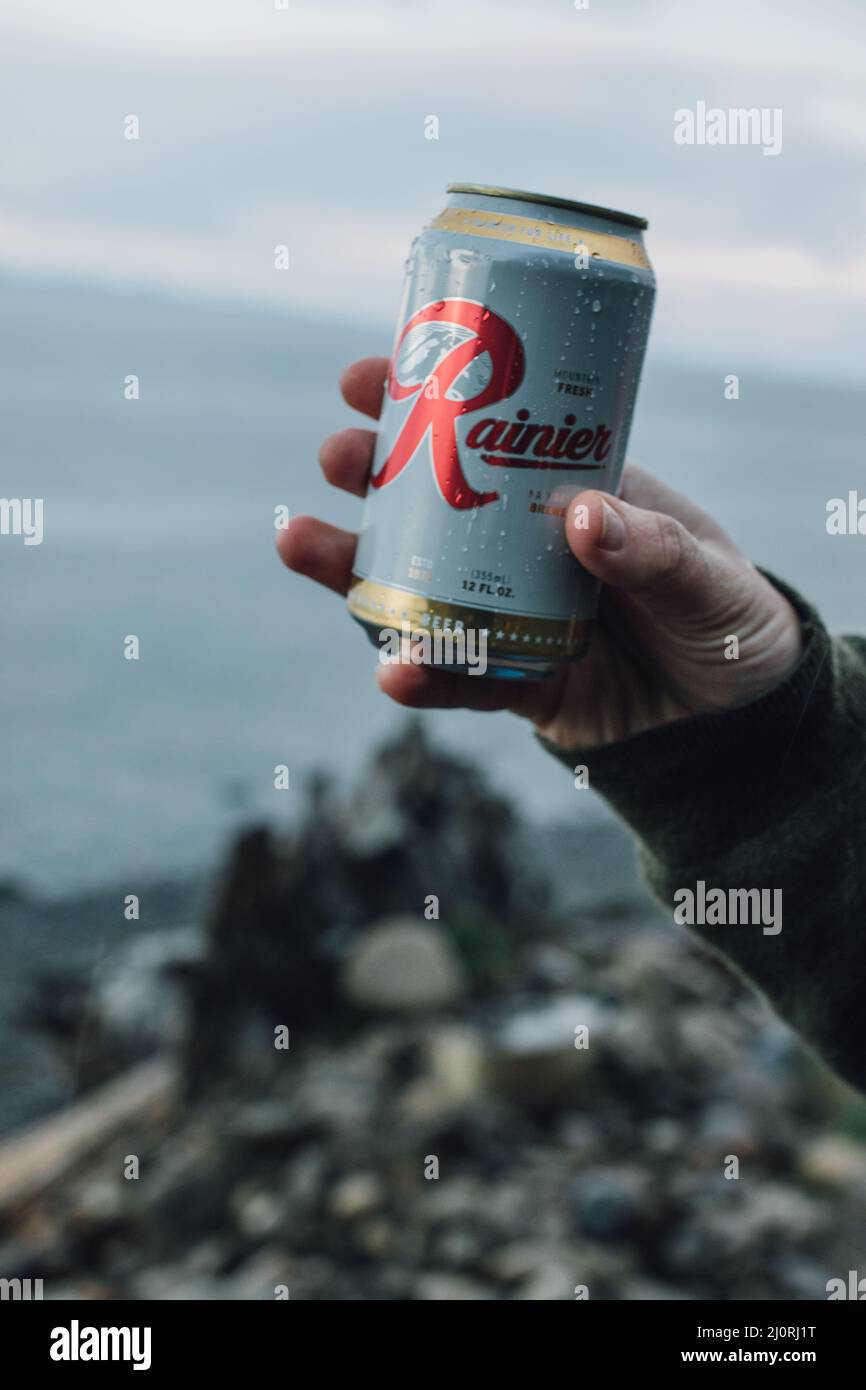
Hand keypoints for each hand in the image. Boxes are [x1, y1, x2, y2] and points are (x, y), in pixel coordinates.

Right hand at [278, 357, 802, 749]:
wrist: (736, 724)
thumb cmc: (729, 620)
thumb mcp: (708, 574)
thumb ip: (658, 547)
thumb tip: (581, 515)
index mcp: (568, 492)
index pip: (487, 434)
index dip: (424, 400)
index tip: (369, 375)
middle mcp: (522, 552)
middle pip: (428, 508)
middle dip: (372, 476)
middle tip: (337, 454)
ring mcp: (508, 618)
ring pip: (417, 591)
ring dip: (354, 571)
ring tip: (300, 543)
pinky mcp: (511, 686)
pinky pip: (459, 683)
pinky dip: (424, 680)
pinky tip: (392, 671)